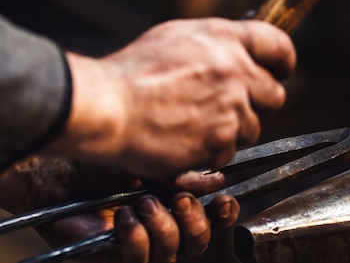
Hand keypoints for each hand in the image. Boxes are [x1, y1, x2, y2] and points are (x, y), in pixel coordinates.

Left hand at [0, 157, 239, 262]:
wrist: (60, 174)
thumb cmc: (101, 163)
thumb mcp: (151, 161)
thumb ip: (184, 174)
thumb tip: (216, 179)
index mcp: (175, 202)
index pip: (213, 217)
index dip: (224, 214)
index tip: (222, 200)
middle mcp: (162, 226)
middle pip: (199, 243)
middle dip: (195, 222)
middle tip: (179, 200)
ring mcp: (140, 245)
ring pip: (173, 253)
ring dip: (163, 227)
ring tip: (143, 203)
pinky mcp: (116, 258)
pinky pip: (140, 260)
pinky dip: (136, 238)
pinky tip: (124, 218)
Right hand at [43, 18, 295, 177]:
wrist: (106, 108)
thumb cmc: (133, 73)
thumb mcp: (177, 37)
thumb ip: (218, 42)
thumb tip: (243, 50)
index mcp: (225, 39)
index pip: (280, 46)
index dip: (282, 62)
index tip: (279, 71)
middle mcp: (235, 72)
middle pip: (274, 94)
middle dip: (256, 102)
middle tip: (228, 104)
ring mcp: (230, 109)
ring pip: (252, 127)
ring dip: (232, 128)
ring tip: (194, 121)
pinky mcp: (220, 142)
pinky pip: (229, 152)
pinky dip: (212, 149)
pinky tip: (185, 138)